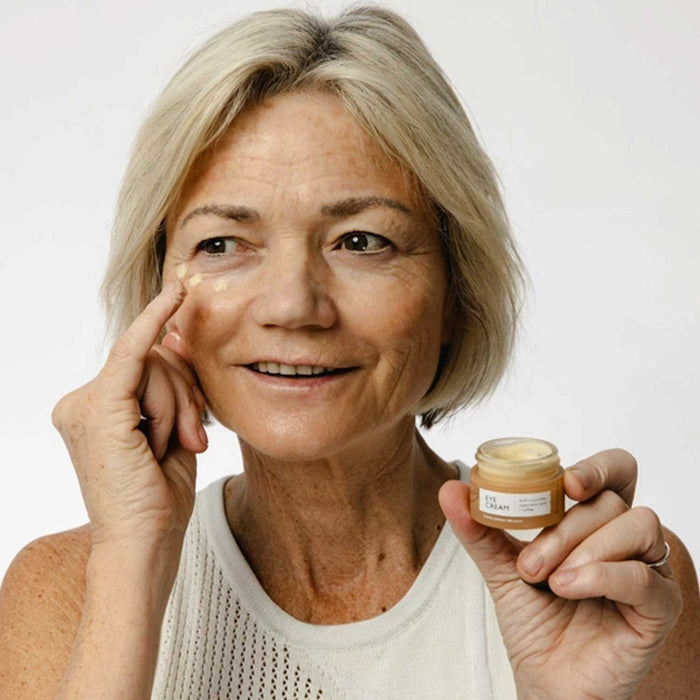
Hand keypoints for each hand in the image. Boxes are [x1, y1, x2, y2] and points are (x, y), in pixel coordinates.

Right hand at [51, 281, 207, 549]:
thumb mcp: (172, 432)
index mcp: (97, 411)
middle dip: (185, 395)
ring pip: (155, 366)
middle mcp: (81, 404)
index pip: (143, 366)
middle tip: (195, 439)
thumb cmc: (158, 497)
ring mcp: (83, 405)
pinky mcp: (98, 409)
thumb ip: (172, 388)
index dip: (167, 340)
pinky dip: (154, 322)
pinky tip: (175, 295)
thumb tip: (175, 336)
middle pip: (152, 362)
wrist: (145, 545)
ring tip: (176, 447)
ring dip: (181, 407)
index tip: (183, 294)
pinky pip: (134, 353)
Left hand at [439, 449, 682, 699]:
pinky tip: (569, 589)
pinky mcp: (659, 608)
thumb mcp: (500, 567)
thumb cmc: (533, 620)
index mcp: (596, 521)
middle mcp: (627, 541)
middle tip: (530, 564)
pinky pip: (644, 576)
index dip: (596, 467)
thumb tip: (449, 489)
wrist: (544, 680)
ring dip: (584, 548)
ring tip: (550, 581)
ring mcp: (649, 571)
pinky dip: (602, 576)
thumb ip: (479, 528)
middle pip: (613, 501)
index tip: (566, 482)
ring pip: (637, 526)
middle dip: (565, 528)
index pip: (615, 471)